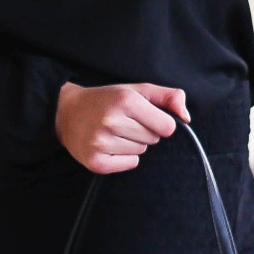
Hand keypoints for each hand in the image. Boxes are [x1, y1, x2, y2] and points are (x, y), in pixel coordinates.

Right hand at [56, 82, 190, 173]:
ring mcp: (101, 143)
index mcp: (126, 101)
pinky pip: (129, 164)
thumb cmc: (107, 100)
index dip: (159, 121)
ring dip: (132, 143)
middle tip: (123, 122)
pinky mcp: (95, 161)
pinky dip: (123, 157)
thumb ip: (168, 97)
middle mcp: (112, 121)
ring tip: (113, 131)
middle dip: (143, 131)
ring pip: (141, 151)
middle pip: (153, 139)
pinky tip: (108, 144)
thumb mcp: (137, 90)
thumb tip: (187, 117)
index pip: (167, 127)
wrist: (66, 112)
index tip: (143, 115)